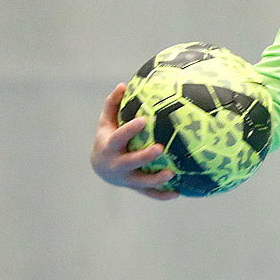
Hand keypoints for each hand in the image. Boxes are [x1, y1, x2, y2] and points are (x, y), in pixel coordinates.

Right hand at [90, 83, 178, 200]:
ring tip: (172, 173)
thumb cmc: (108, 138)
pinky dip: (162, 194)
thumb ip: (113, 105)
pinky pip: (149, 194)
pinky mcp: (135, 188)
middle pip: (130, 161)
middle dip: (144, 156)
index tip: (144, 120)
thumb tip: (123, 84)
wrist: (101, 167)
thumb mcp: (107, 122)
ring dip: (156, 179)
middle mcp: (117, 164)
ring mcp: (126, 178)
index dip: (131, 129)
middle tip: (160, 148)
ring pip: (141, 181)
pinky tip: (177, 192)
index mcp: (110, 146)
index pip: (120, 136)